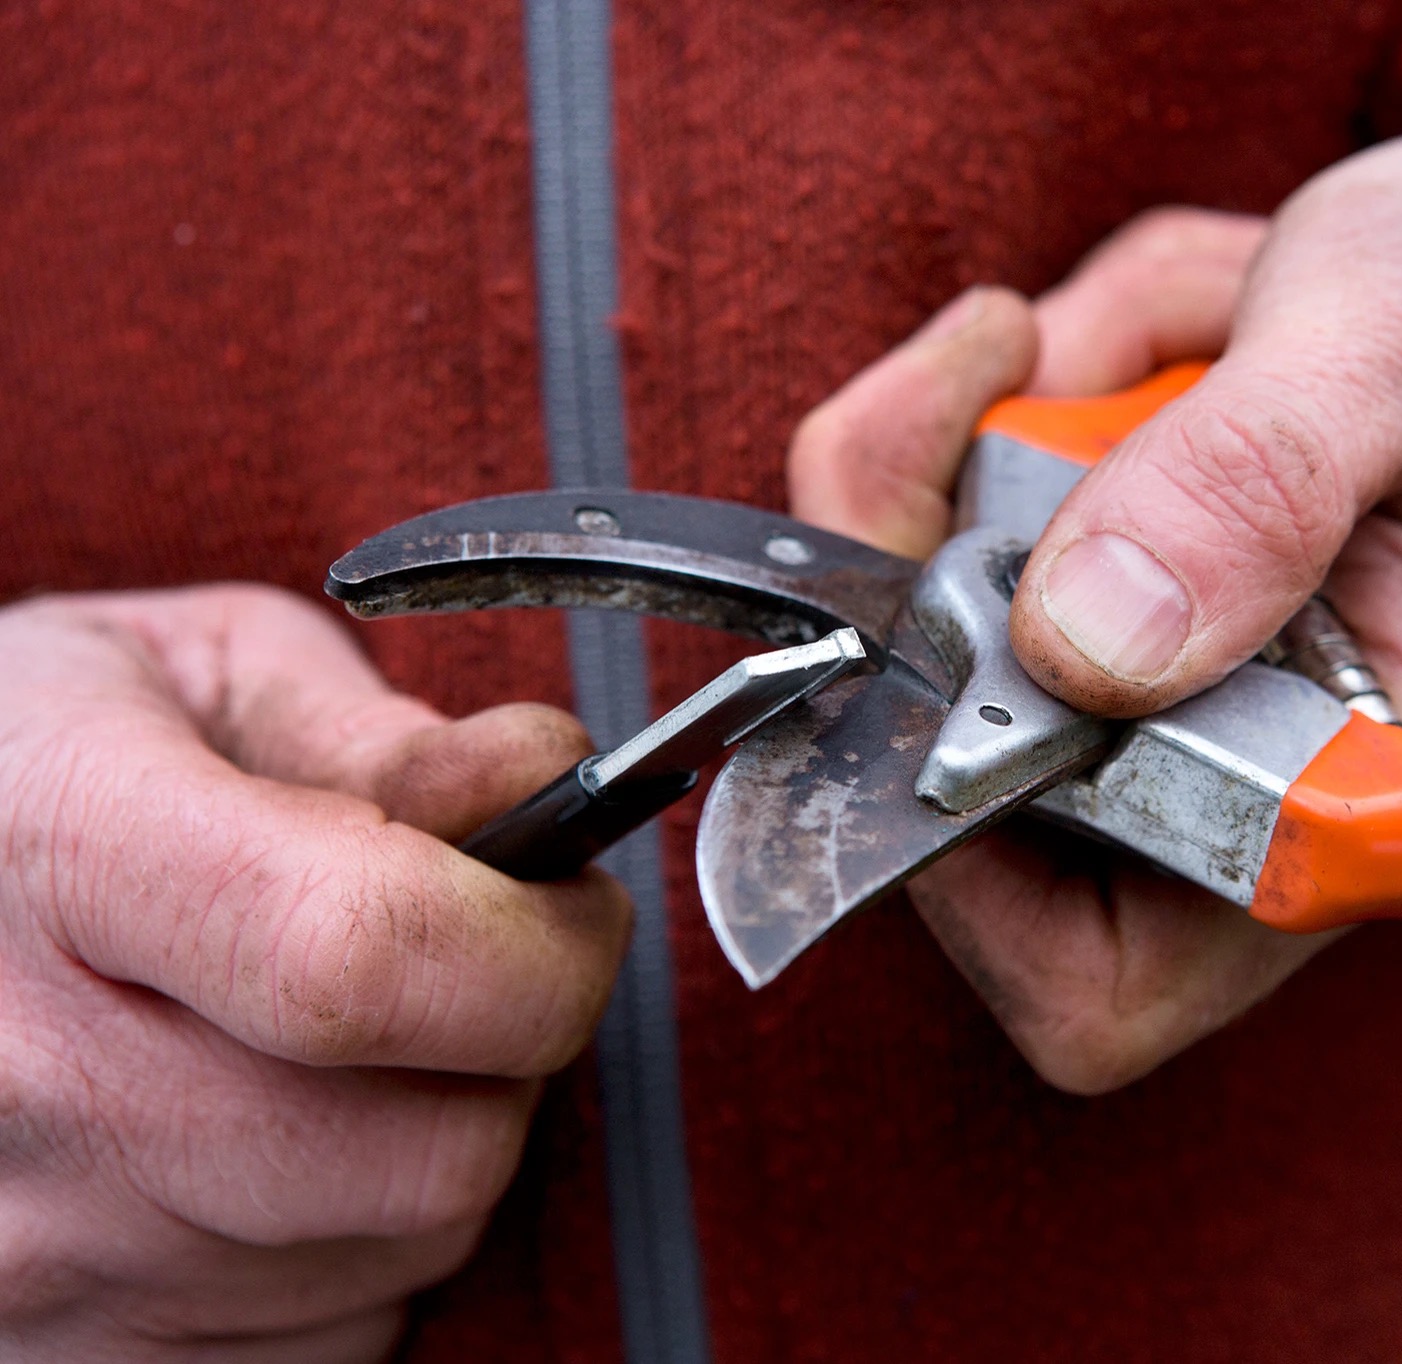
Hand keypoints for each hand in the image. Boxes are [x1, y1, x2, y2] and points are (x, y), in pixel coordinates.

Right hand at [0, 586, 629, 1359]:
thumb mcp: (182, 673)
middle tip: (465, 962)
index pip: (363, 957)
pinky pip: (339, 1325)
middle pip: (431, 1146)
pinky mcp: (73, 1358)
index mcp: (61, 859)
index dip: (533, 942)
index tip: (569, 898)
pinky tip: (265, 1133)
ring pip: (408, 1243)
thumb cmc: (19, 768)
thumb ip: (372, 733)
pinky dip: (352, 1235)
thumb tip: (545, 783)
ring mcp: (43, 1254)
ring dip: (431, 1136)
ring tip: (329, 1038)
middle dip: (511, 1047)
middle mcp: (33, 1086)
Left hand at [790, 126, 1401, 1092]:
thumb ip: (1262, 478)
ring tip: (1201, 320)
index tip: (946, 609)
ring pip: (952, 604)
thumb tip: (1080, 644)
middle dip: (936, 528)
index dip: (958, 850)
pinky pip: (980, 501)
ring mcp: (1163, 687)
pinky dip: (1043, 382)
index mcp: (1349, 800)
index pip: (1093, 977)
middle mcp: (1234, 774)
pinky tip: (1183, 323)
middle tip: (1018, 363)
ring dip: (1017, 418)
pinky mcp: (1120, 593)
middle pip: (958, 767)